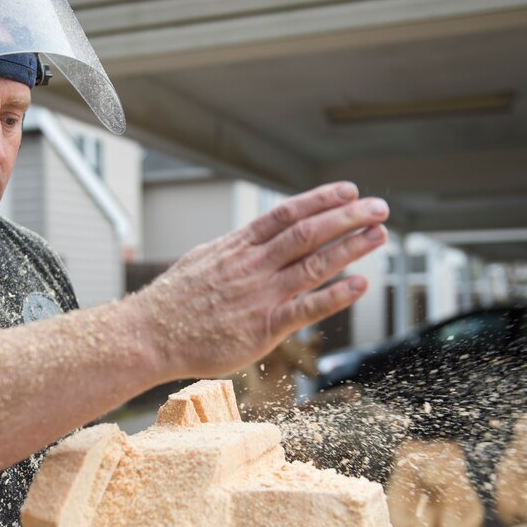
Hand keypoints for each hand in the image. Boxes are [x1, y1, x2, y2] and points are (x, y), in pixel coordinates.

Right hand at [132, 181, 387, 379]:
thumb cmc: (172, 302)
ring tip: (378, 235)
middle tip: (378, 207)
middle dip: (347, 216)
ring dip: (350, 248)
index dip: (321, 200)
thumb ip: (234, 251)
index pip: (286, 214)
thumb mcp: (201, 261)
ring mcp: (259, 295)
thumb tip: (252, 238)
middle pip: (307, 232)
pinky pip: (306, 308)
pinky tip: (360, 285)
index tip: (348, 190)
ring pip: (313, 264)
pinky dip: (335, 296)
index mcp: (237, 247)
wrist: (148, 335)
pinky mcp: (262, 328)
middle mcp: (252, 266)